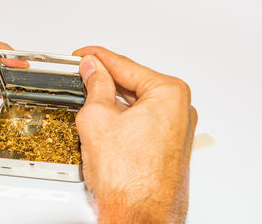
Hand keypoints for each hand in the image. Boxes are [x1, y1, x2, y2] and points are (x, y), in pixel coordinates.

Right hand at [74, 47, 197, 222]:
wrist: (138, 218)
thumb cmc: (128, 180)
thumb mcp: (98, 118)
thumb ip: (96, 85)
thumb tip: (93, 68)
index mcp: (169, 94)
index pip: (126, 65)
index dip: (98, 57)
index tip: (83, 54)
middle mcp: (179, 110)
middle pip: (134, 83)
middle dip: (105, 77)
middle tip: (82, 71)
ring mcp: (175, 129)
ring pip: (137, 102)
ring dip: (112, 97)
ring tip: (88, 91)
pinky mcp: (167, 145)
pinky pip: (142, 120)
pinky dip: (122, 115)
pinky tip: (104, 114)